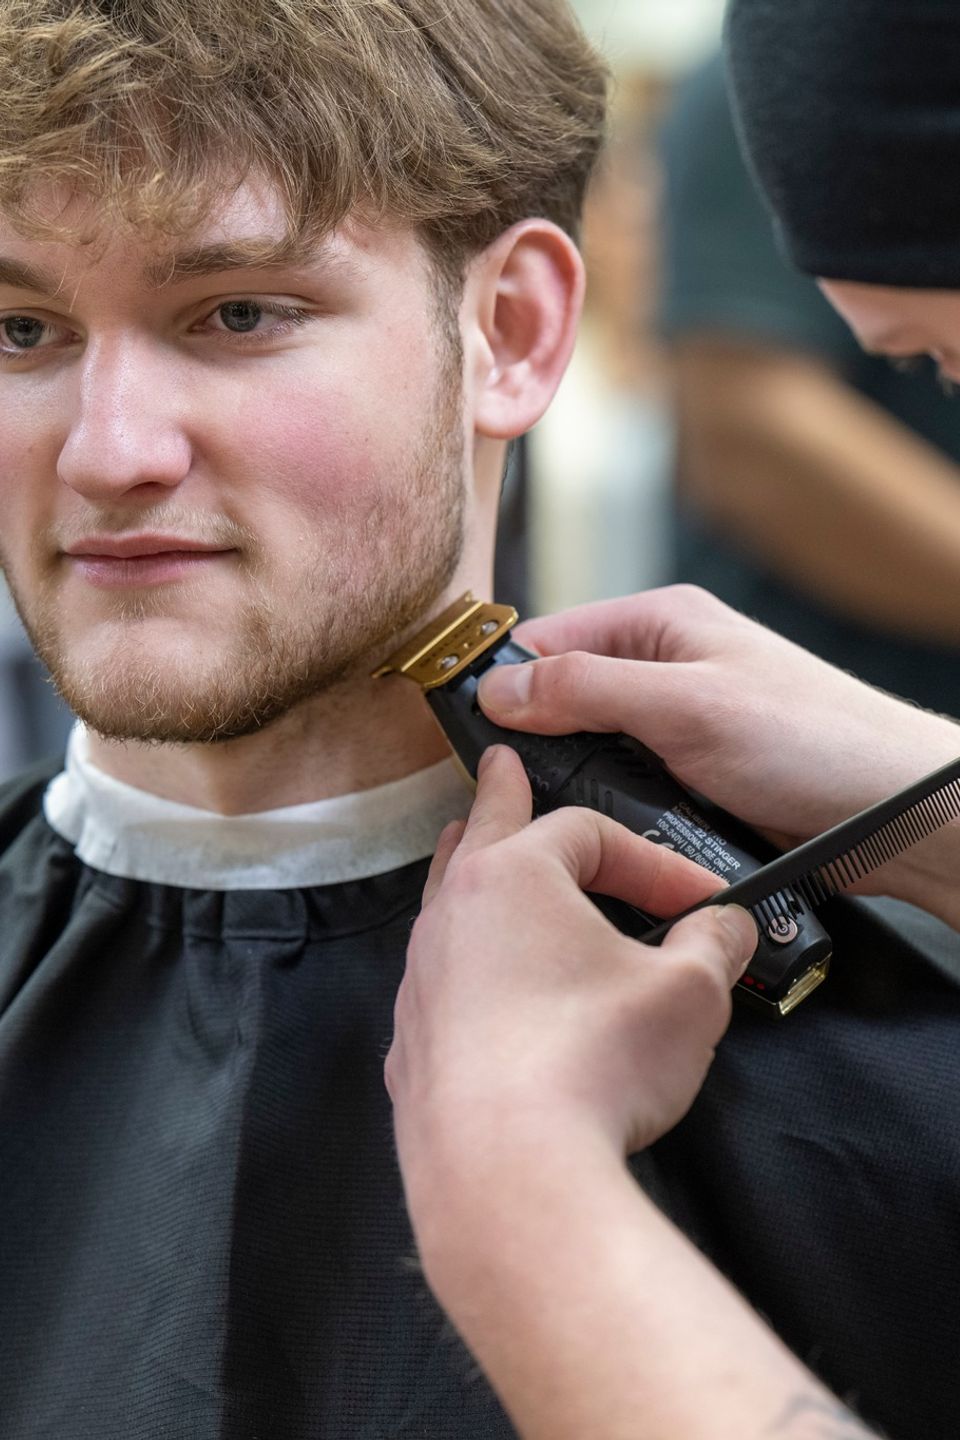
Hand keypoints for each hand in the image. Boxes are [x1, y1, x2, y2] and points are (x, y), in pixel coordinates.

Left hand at [386, 745, 756, 1240]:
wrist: (508, 1177)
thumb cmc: (597, 1063)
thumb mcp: (687, 996)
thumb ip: (713, 946)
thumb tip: (728, 926)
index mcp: (512, 877)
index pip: (590, 835)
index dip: (654, 861)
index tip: (703, 901)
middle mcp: (452, 916)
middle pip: (481, 835)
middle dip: (501, 797)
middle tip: (500, 763)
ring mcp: (421, 983)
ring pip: (445, 905)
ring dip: (470, 875)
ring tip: (466, 849)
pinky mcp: (412, 1049)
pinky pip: (438, 985)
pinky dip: (464, 969)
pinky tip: (478, 990)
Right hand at [477, 586, 959, 906]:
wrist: (896, 810)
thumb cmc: (811, 740)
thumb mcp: (685, 705)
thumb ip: (587, 689)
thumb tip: (499, 687)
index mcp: (662, 620)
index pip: (551, 637)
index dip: (504, 680)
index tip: (466, 730)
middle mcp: (666, 665)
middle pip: (565, 696)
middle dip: (538, 740)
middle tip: (513, 792)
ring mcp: (679, 724)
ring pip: (592, 748)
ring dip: (575, 781)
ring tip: (556, 819)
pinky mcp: (693, 776)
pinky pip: (626, 786)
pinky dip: (609, 808)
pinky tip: (601, 834)